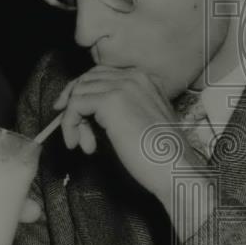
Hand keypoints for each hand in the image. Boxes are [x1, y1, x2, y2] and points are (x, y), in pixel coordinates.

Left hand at [52, 67, 208, 207]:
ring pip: (79, 92)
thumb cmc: (162, 156)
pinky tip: (81, 145)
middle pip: (87, 79)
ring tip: (84, 145)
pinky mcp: (110, 101)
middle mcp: (134, 76)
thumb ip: (118, 112)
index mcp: (145, 80)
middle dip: (73, 102)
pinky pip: (76, 106)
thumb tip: (88, 114)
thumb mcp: (140, 123)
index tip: (71, 112)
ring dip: (74, 120)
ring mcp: (123, 86)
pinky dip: (71, 125)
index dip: (83, 93)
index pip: (102, 75)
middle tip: (70, 128)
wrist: (175, 169)